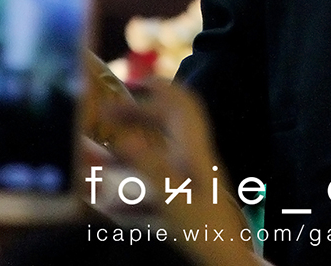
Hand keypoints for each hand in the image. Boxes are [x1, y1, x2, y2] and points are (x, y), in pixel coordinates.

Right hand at [97, 79, 263, 265]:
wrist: (227, 259)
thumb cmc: (202, 227)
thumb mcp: (171, 194)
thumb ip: (147, 164)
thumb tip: (124, 137)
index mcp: (193, 147)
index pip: (179, 104)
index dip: (158, 87)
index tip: (131, 82)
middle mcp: (194, 154)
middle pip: (170, 121)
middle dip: (140, 111)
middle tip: (109, 114)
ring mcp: (193, 174)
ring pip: (164, 146)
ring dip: (136, 143)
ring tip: (103, 152)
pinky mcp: (189, 194)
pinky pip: (161, 173)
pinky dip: (139, 174)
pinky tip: (113, 199)